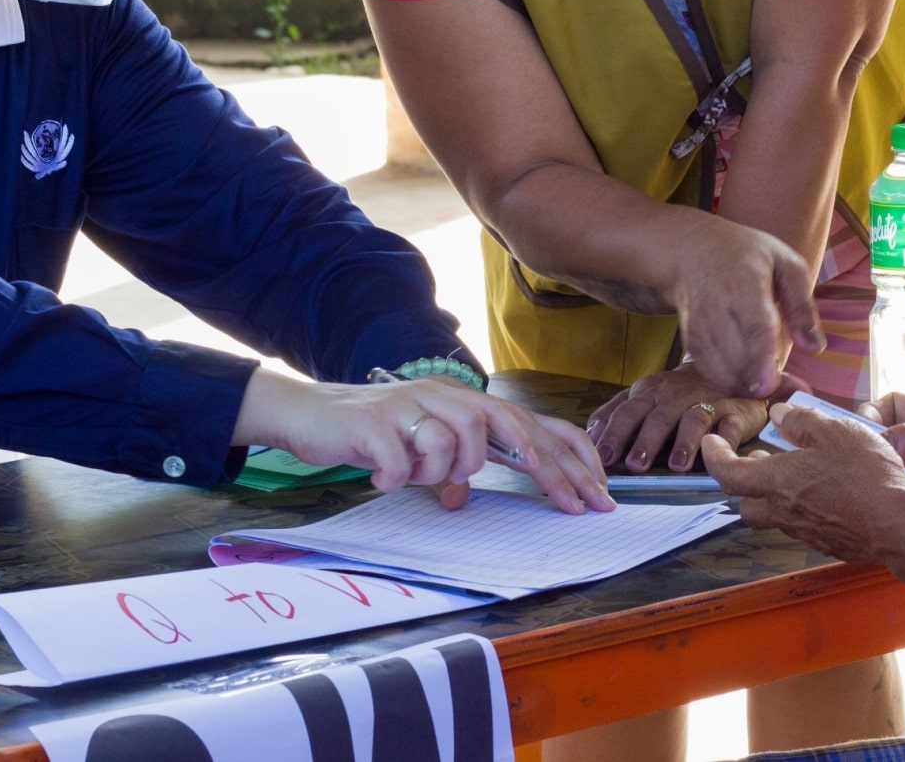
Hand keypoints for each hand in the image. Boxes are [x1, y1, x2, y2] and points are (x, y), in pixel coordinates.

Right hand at [233, 370, 613, 513]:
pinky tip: (383, 477)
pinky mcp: (377, 423)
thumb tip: (460, 498)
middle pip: (511, 426)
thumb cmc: (371, 434)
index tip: (597, 493)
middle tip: (574, 507)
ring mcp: (412, 405)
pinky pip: (403, 457)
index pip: (530, 423)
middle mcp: (445, 396)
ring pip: (457, 441)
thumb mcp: (419, 452)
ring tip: (417, 476)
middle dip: (550, 470)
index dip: (568, 455)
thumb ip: (446, 468)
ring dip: (443, 470)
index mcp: (462, 402)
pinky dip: (396, 475)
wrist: (308, 414)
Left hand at [586, 363, 792, 472]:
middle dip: (646, 440)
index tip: (602, 456)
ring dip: (685, 442)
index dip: (615, 433)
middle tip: (635, 464)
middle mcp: (676, 396)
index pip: (627, 412)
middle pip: (658, 417)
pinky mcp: (734, 413)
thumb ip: (617, 412)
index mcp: (649, 393)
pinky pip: (730, 426)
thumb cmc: (679, 394)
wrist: (727, 371)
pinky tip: (717, 452)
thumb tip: (589, 432)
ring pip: (694, 419)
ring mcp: (707, 402)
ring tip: (677, 465)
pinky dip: (724, 439)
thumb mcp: (644, 396)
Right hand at [665, 217, 821, 398]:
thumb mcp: (786, 265)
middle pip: (736, 357)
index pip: (754, 326)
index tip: (769, 386)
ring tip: (772, 381)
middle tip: (790, 385)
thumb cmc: (747, 256)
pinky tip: (750, 379)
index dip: (761, 359)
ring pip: (721, 370)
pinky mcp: (690, 340)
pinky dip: (731, 383)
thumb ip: (803, 306)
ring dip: (748, 387)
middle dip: (763, 383)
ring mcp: (698, 324)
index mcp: (745, 282)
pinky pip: (710, 372)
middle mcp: (716, 305)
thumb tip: (816, 348)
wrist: (692, 251)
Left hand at [701, 401, 904, 568]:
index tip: (712, 443)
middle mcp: (784, 511)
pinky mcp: (827, 544)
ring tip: (799, 472)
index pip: (727, 473)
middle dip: (745, 482)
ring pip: (775, 516)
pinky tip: (827, 493)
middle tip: (759, 459)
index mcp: (778, 481)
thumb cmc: (868, 476)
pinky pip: (803, 526)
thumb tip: (779, 414)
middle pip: (746, 502)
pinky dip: (803, 508)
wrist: (900, 528)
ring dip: (776, 494)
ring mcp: (805, 532)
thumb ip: (803, 422)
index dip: (714, 457)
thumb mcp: (837, 433)